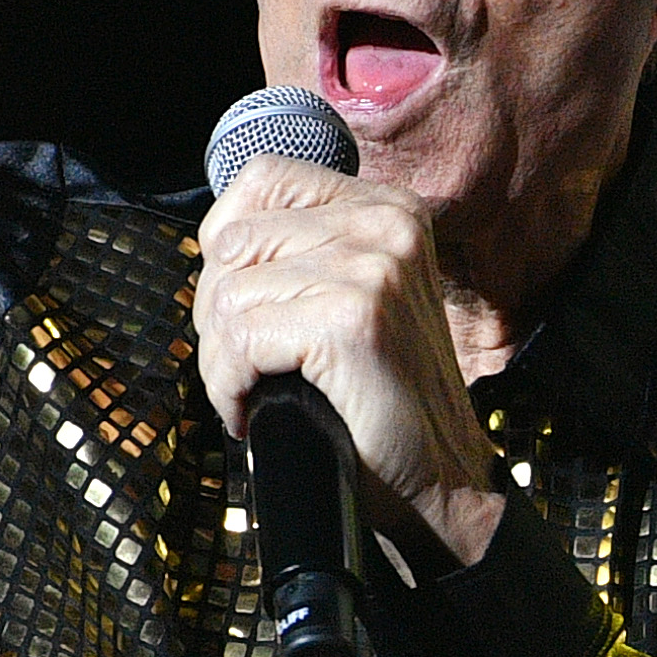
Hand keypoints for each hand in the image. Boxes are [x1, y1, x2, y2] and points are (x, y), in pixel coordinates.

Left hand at [194, 153, 503, 572]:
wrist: (441, 479)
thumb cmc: (382, 397)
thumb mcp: (353, 295)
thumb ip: (301, 250)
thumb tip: (215, 241)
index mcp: (387, 207)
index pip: (262, 176)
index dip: (224, 242)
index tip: (236, 303)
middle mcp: (385, 224)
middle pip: (233, 240)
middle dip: (216, 311)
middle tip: (243, 363)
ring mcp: (371, 268)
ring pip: (228, 295)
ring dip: (221, 358)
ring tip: (252, 390)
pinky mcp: (350, 320)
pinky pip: (239, 340)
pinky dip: (229, 385)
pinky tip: (252, 409)